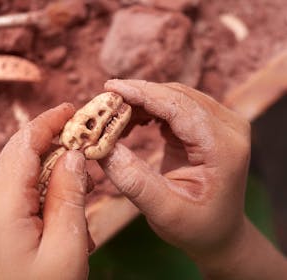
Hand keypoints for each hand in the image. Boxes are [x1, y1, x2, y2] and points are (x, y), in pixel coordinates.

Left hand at [0, 104, 90, 279]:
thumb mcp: (67, 247)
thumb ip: (69, 193)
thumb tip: (72, 152)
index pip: (23, 145)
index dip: (49, 122)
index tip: (73, 109)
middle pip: (16, 153)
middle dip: (50, 141)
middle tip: (84, 142)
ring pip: (14, 169)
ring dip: (46, 165)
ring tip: (79, 179)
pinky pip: (9, 188)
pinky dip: (35, 183)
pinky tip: (58, 198)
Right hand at [100, 80, 286, 278]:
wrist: (219, 232)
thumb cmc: (195, 227)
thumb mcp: (164, 211)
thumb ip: (134, 181)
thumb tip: (102, 148)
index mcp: (223, 147)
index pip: (179, 107)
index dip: (143, 94)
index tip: (109, 88)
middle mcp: (227, 127)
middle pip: (176, 96)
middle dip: (136, 96)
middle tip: (101, 105)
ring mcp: (219, 123)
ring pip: (173, 97)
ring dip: (140, 102)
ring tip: (111, 117)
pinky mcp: (206, 124)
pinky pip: (173, 106)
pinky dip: (148, 110)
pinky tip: (129, 121)